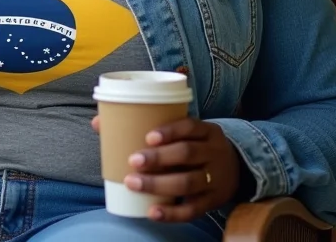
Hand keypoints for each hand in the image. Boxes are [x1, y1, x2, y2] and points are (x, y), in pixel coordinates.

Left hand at [91, 115, 241, 221]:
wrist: (237, 168)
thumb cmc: (196, 144)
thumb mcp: (186, 131)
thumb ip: (150, 124)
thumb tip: (97, 122)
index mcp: (207, 131)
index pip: (190, 126)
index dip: (170, 131)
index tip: (148, 136)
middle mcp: (214, 153)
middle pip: (188, 154)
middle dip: (159, 158)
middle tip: (133, 161)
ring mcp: (216, 179)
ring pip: (189, 182)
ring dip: (159, 185)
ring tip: (133, 183)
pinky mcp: (213, 202)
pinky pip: (193, 210)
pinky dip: (172, 213)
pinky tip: (152, 212)